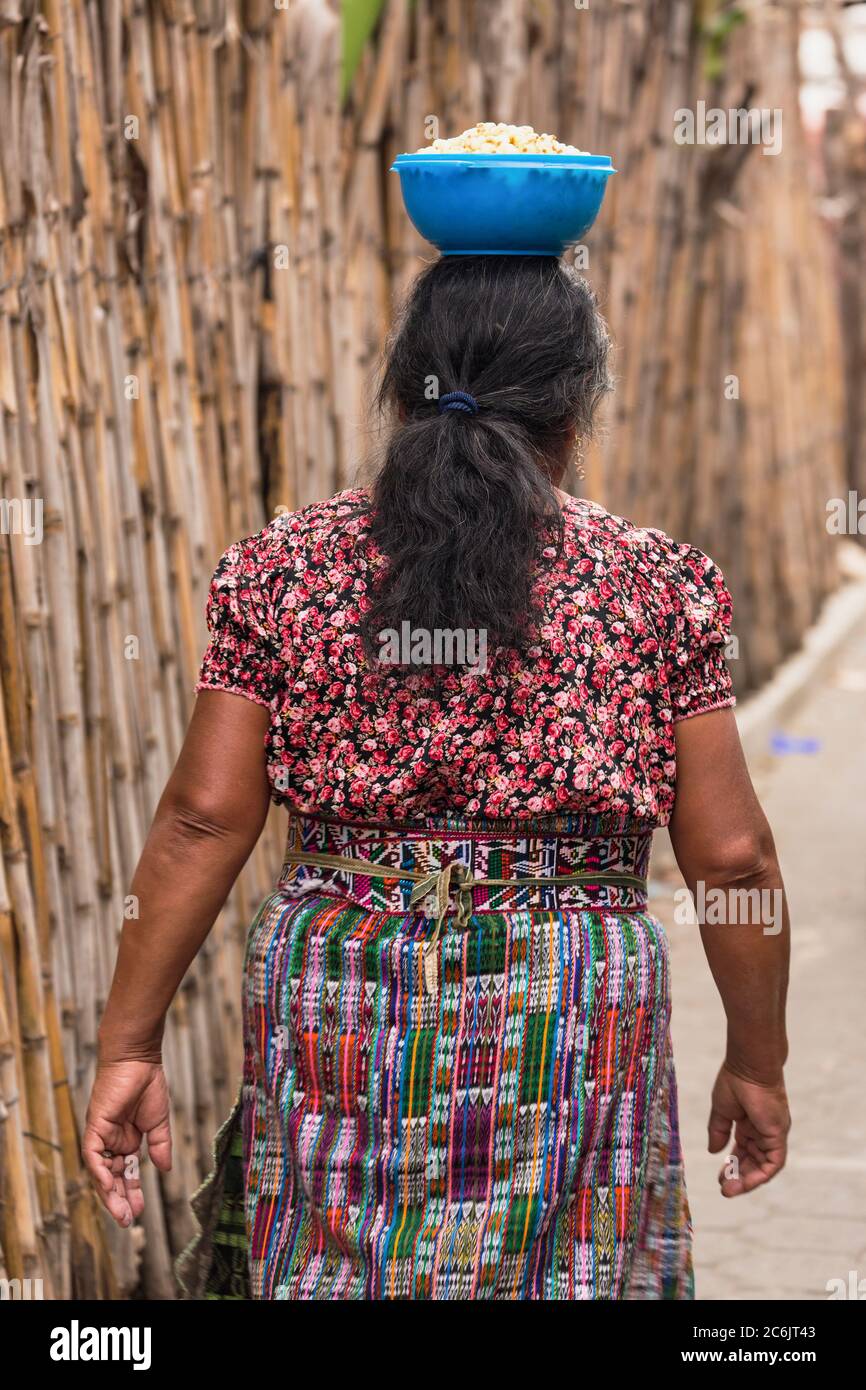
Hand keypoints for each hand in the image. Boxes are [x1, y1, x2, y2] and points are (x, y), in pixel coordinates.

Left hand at [82, 1060, 171, 1226]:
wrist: (139, 1059)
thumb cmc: (148, 1084)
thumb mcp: (158, 1122)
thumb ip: (160, 1146)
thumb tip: (164, 1170)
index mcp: (127, 1141)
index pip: (127, 1174)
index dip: (132, 1193)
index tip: (138, 1213)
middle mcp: (112, 1142)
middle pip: (114, 1178)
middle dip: (120, 1200)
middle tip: (128, 1221)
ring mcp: (102, 1136)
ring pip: (101, 1172)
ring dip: (110, 1193)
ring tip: (122, 1213)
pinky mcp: (94, 1127)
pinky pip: (93, 1155)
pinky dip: (101, 1172)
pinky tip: (111, 1186)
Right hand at [708, 1063, 789, 1196]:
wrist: (748, 1066)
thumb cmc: (734, 1081)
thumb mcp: (721, 1110)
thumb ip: (718, 1131)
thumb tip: (714, 1152)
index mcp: (749, 1124)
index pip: (743, 1152)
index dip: (732, 1165)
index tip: (719, 1177)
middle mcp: (763, 1131)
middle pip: (753, 1162)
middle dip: (739, 1177)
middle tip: (724, 1190)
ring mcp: (772, 1134)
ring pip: (763, 1166)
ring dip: (747, 1180)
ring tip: (729, 1190)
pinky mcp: (778, 1135)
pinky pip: (773, 1163)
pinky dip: (760, 1175)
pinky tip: (745, 1183)